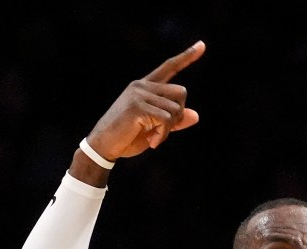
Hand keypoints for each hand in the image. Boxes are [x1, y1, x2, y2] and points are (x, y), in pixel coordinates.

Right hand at [85, 40, 205, 160]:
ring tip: (153, 137)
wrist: (104, 145)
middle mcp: (142, 86)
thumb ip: (174, 121)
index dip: (187, 57)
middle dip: (179, 114)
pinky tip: (152, 141)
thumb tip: (196, 115)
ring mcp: (139, 94)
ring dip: (169, 129)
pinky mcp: (137, 106)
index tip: (202, 45)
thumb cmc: (128, 136)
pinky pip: (166, 120)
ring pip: (175, 109)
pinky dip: (163, 135)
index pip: (169, 67)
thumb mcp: (155, 128)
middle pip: (181, 92)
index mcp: (145, 86)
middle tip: (163, 129)